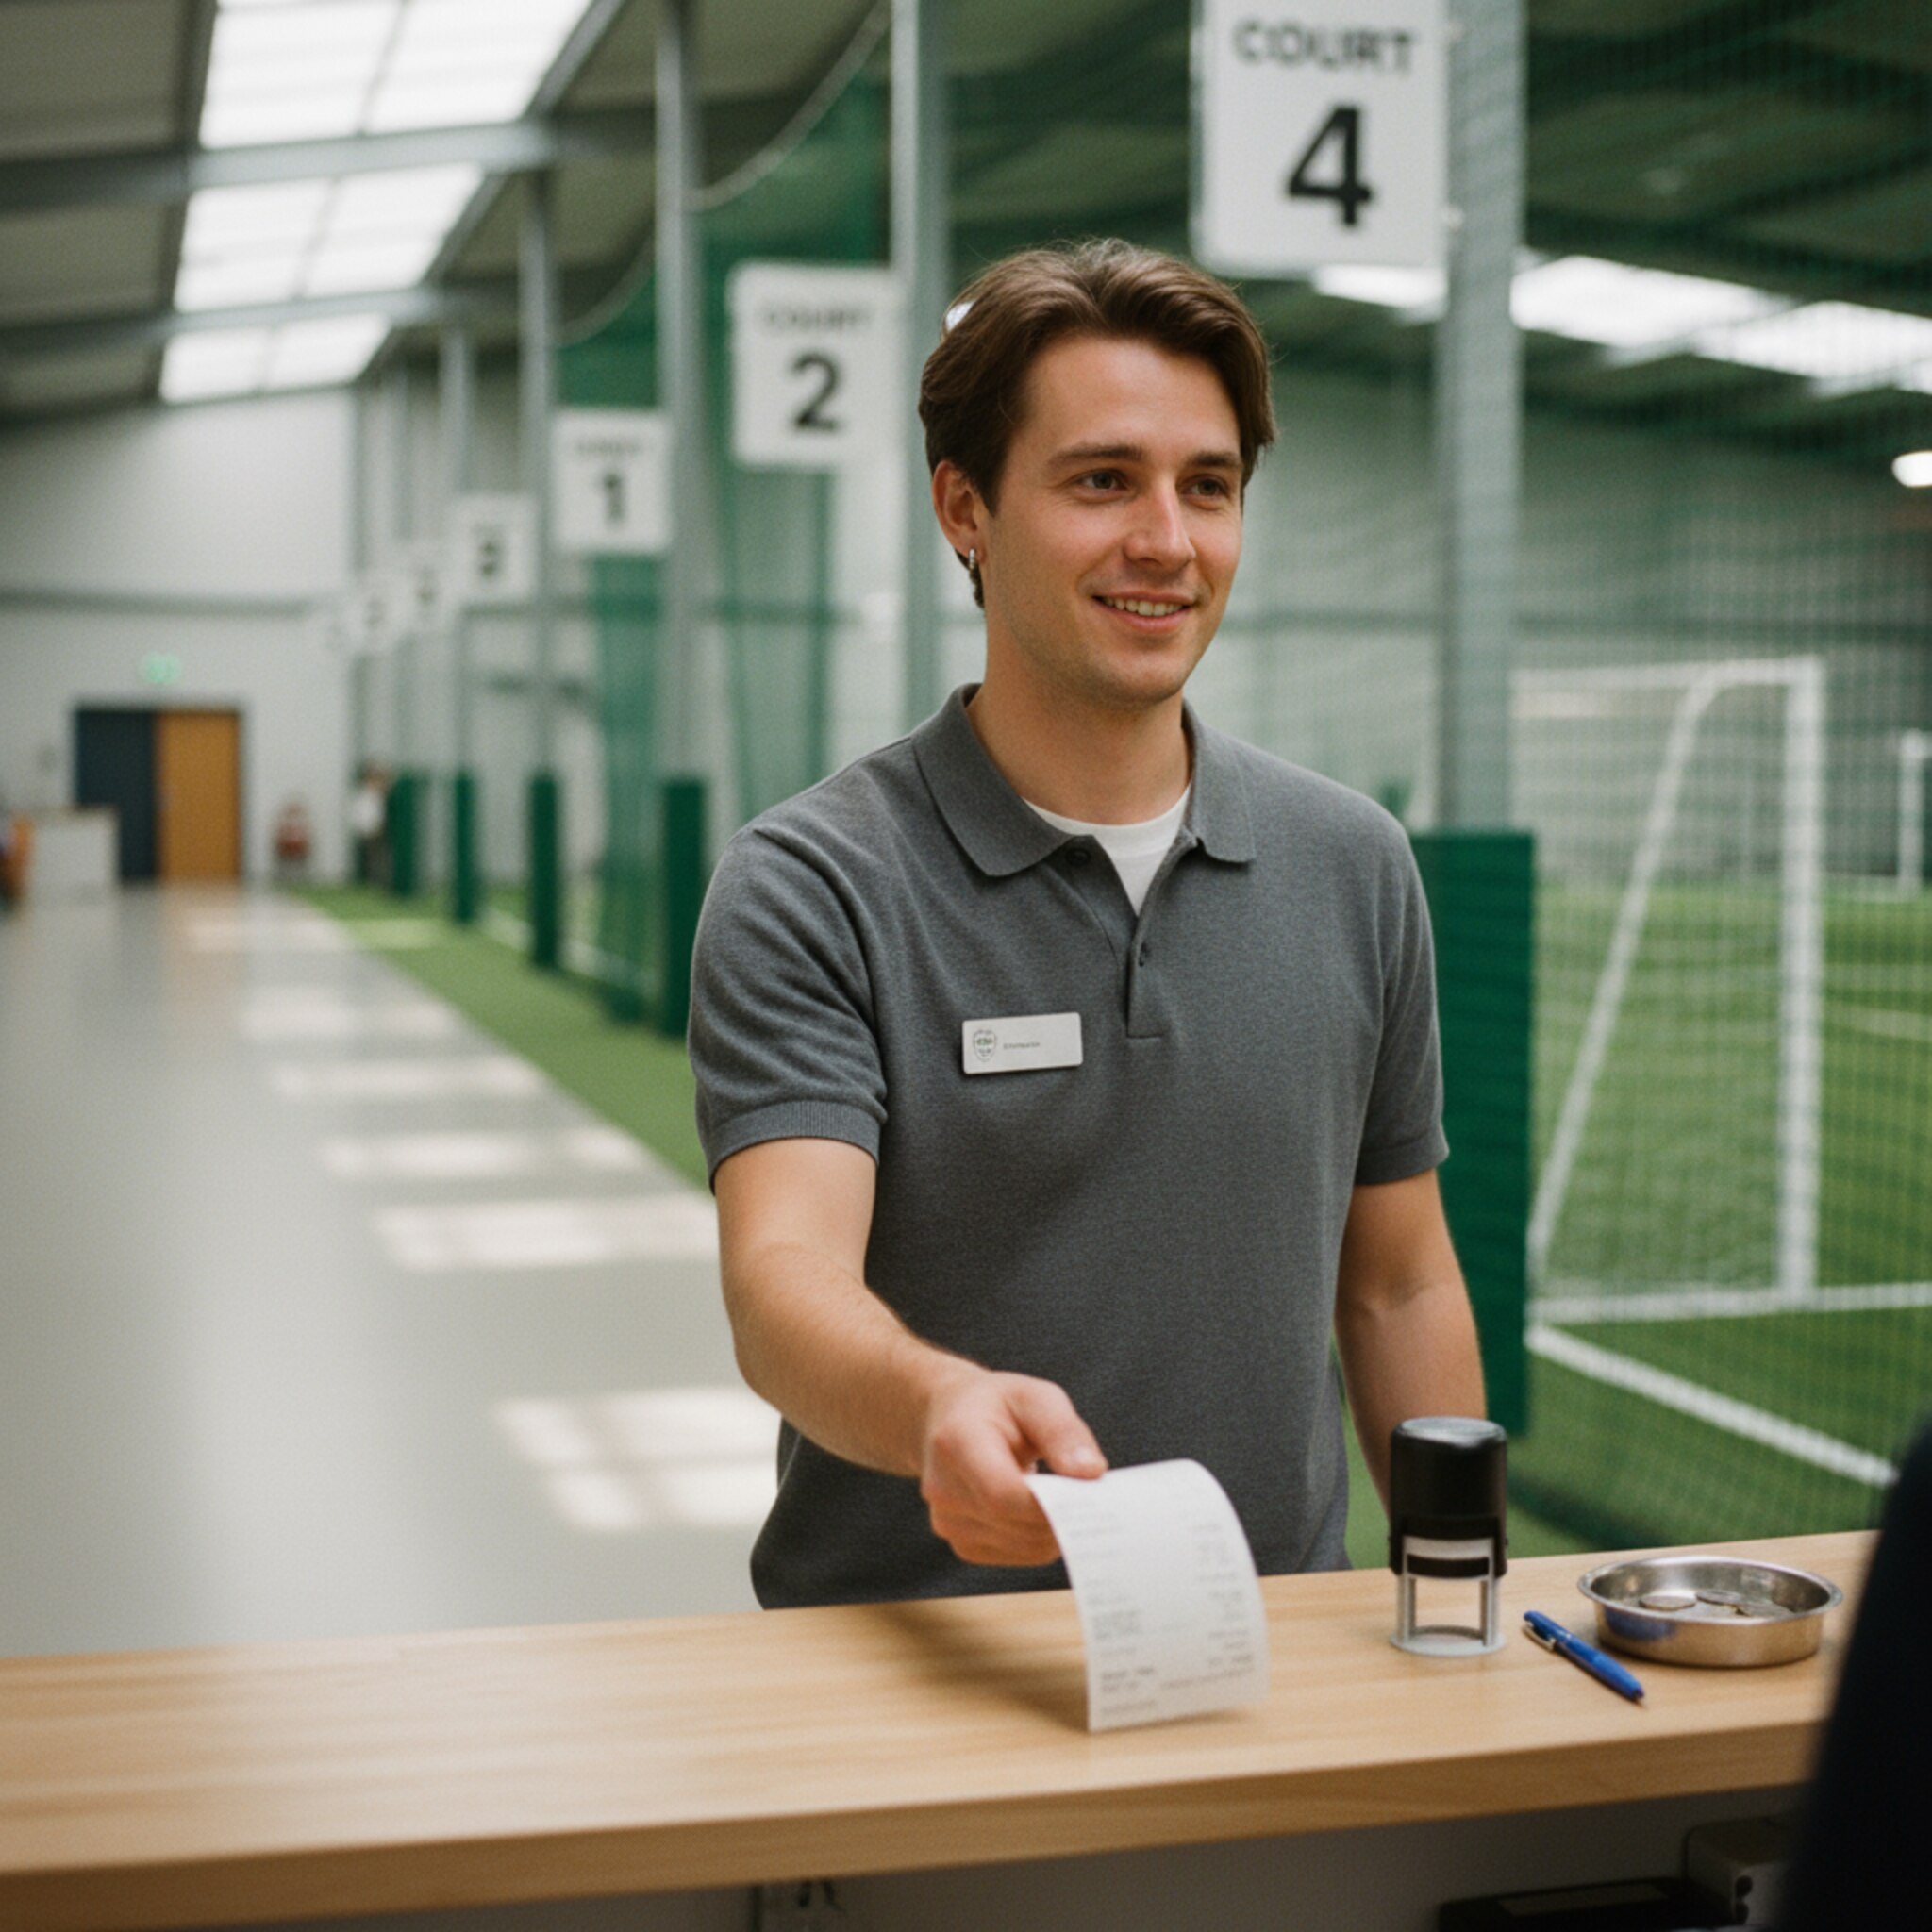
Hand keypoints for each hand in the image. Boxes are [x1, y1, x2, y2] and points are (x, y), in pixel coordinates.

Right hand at [918, 1366, 1106, 1565]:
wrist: (951, 1418)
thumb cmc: (998, 1406)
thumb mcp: (1036, 1397)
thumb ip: (1063, 1431)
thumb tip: (1091, 1472)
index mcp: (956, 1440)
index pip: (1002, 1493)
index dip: (1049, 1502)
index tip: (1087, 1491)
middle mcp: (942, 1487)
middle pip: (1015, 1525)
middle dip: (1061, 1515)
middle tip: (1087, 1493)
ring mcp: (947, 1520)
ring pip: (1021, 1547)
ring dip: (1053, 1529)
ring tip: (1060, 1495)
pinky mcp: (960, 1543)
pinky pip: (1015, 1556)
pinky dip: (1038, 1539)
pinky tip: (1038, 1509)